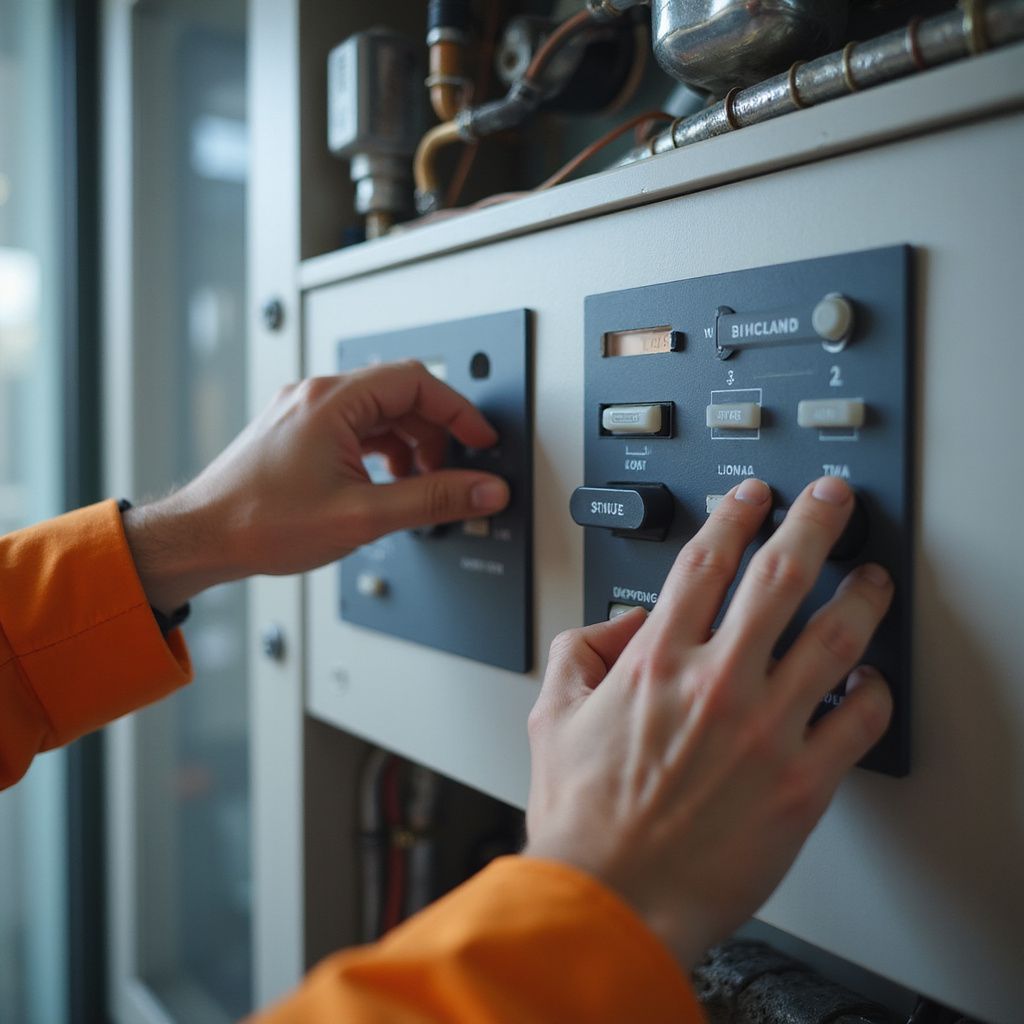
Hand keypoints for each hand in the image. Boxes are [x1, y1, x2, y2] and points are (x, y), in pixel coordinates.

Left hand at [123, 362, 509, 611]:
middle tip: (456, 471)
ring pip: (380, 413)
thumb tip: (484, 489)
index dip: (459, 412)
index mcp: (333, 401)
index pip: (418, 382)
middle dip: (436, 434)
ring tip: (420, 486)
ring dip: (410, 446)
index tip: (481, 441)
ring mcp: (305, 411)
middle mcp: (317, 396)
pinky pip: (357, 428)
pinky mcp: (298, 432)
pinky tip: (388, 485)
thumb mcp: (363, 515)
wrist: (201, 537)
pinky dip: (383, 452)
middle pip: (401, 395)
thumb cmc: (259, 521)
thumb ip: (432, 499)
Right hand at [524, 476, 893, 966]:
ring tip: (874, 577)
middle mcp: (716, 683)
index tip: (752, 497)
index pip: (705, 561)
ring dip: (863, 595)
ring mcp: (765, 730)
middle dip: (814, 523)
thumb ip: (579, 649)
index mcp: (656, 662)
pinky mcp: (801, 783)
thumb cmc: (583, 818)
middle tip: (831, 500)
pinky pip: (859, 721)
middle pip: (781, 576)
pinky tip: (872, 680)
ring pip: (836, 637)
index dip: (734, 515)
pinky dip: (875, 692)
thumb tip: (620, 621)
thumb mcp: (551, 716)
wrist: (611, 899)